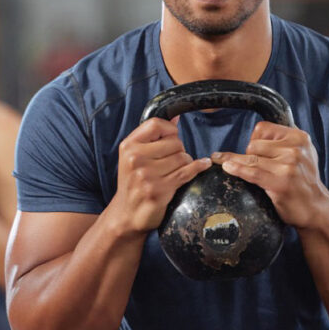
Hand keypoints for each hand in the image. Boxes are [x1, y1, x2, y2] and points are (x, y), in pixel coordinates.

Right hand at [113, 117, 212, 233]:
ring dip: (185, 163)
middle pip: (174, 142)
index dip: (169, 130)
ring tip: (175, 170)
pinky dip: (198, 167)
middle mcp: (135, 159)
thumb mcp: (134, 156)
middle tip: (171, 161)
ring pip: (183, 157)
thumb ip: (153, 136)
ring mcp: (147, 175)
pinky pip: (187, 172)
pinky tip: (202, 165)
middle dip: (179, 150)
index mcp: (128, 146)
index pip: (156, 124)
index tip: (170, 138)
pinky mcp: (159, 190)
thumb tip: (176, 116)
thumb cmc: (133, 182)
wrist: (126, 213)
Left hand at [212, 122, 328, 228]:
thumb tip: (252, 138)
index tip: (256, 153)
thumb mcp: (301, 154)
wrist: (317, 208)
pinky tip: (226, 167)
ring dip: (236, 163)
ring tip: (226, 164)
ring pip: (250, 158)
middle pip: (253, 144)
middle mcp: (295, 149)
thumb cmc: (304, 182)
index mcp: (299, 137)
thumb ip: (282, 143)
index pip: (262, 128)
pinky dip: (237, 169)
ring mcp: (289, 165)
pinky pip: (252, 172)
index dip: (254, 140)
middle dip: (249, 155)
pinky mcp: (281, 182)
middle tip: (258, 169)